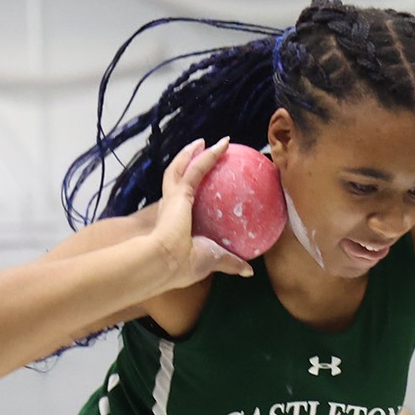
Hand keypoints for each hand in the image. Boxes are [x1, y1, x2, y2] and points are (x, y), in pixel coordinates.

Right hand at [148, 138, 254, 287]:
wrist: (165, 263)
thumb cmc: (184, 265)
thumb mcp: (213, 261)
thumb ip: (230, 262)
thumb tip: (249, 271)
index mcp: (172, 224)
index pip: (181, 203)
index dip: (187, 194)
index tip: (197, 189)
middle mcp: (169, 207)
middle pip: (176, 179)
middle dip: (185, 165)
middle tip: (198, 155)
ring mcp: (172, 197)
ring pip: (181, 168)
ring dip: (192, 153)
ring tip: (203, 143)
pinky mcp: (180, 192)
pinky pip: (198, 167)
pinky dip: (211, 155)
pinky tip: (224, 144)